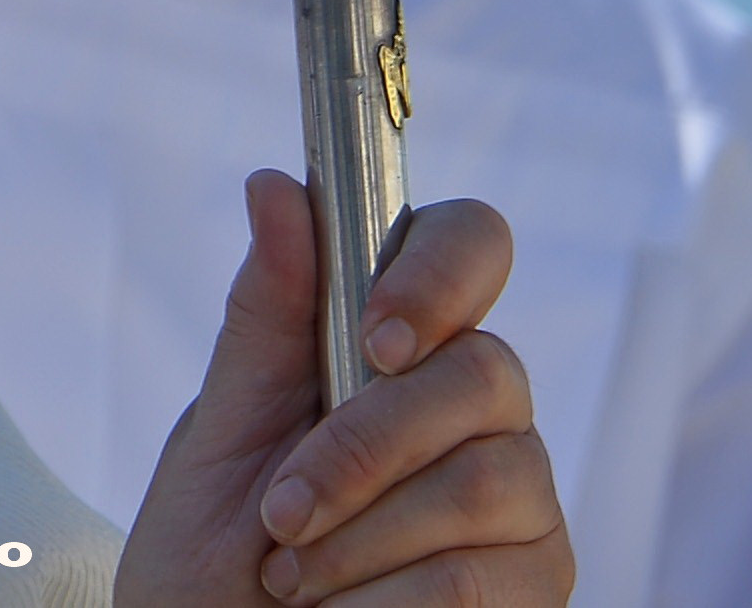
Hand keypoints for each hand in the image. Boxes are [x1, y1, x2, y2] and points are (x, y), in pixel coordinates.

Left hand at [112, 173, 569, 607]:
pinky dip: (385, 605)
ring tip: (292, 577)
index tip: (376, 337)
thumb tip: (273, 184)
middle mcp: (483, 405)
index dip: (440, 275)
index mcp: (405, 338)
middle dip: (363, 449)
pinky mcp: (536, 585)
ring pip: (481, 484)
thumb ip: (265, 317)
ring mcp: (523, 496)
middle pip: (484, 373)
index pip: (474, 242)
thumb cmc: (215, 547)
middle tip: (280, 512)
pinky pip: (481, 581)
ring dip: (361, 540)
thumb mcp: (220, 432)